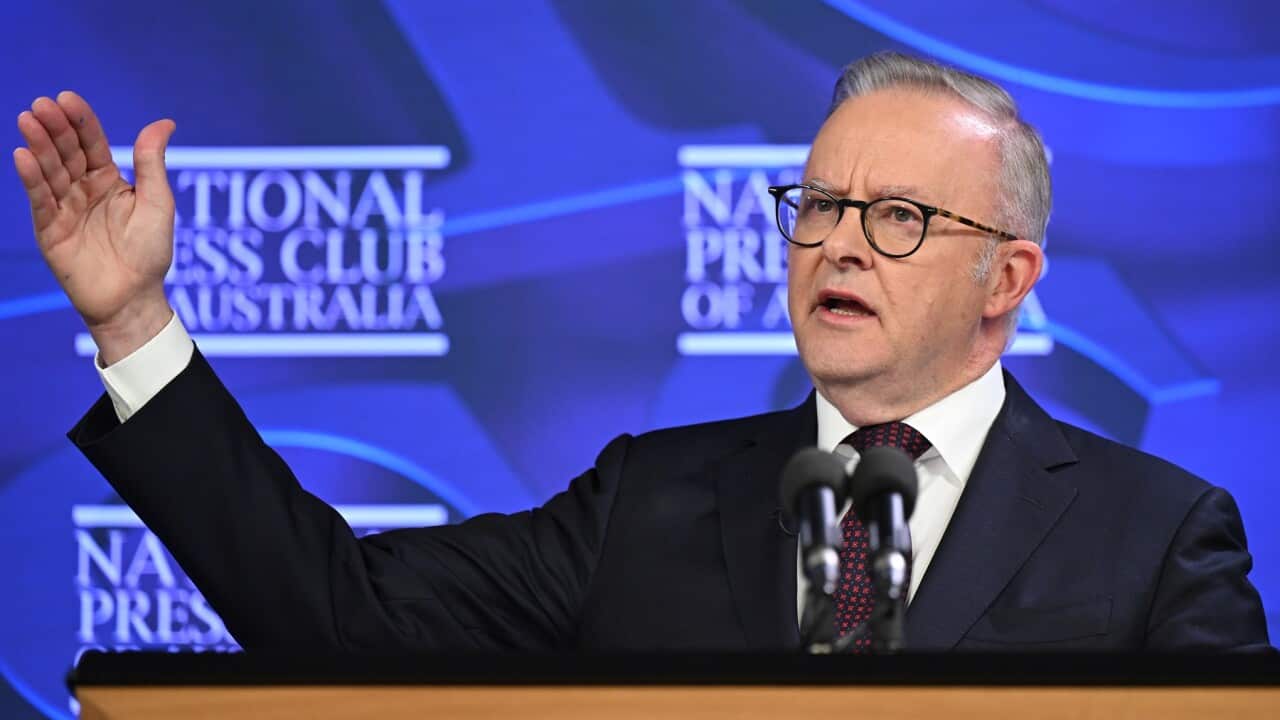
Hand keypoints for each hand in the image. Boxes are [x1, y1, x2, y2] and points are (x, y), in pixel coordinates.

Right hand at [14, 91, 175, 364]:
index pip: (91, 144)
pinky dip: (32, 178)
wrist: (134, 298)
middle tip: (41, 105)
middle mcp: (83, 190)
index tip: (67, 97)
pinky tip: (23, 155)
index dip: (80, 121)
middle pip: (66, 152)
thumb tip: (164, 122)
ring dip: (39, 145)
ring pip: (50, 171)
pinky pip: (40, 200)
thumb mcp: (156, 202)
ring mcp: (65, 208)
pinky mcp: (50, 230)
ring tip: (28, 120)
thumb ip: (152, 162)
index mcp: (109, 180)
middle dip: (54, 128)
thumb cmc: (150, 251)